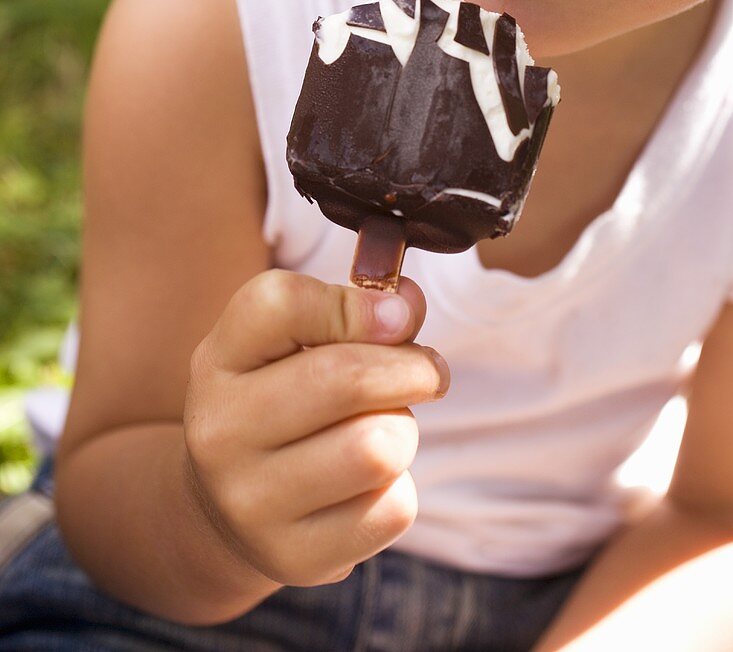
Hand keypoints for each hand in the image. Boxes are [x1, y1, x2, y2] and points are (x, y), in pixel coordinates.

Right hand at [182, 270, 448, 586]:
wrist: (223, 509)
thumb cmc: (276, 400)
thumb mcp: (286, 343)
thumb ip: (347, 309)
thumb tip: (407, 304)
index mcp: (219, 359)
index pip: (281, 304)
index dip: (356, 303)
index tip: (400, 313)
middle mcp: (221, 431)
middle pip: (346, 378)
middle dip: (410, 368)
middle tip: (426, 370)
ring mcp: (252, 502)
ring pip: (379, 447)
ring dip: (402, 430)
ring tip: (381, 429)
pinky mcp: (295, 557)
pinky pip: (393, 507)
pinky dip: (398, 489)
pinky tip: (366, 484)